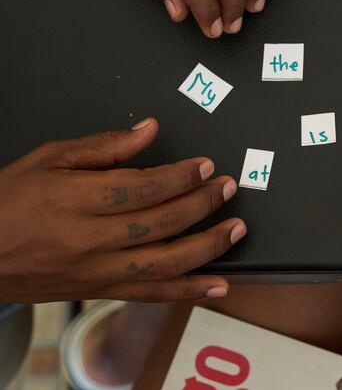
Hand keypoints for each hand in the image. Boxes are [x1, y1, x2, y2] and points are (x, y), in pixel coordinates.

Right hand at [0, 118, 245, 302]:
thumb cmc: (6, 203)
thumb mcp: (47, 159)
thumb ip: (104, 146)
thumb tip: (148, 130)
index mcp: (74, 200)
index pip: (144, 188)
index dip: (182, 176)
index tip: (207, 166)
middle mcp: (88, 240)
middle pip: (161, 223)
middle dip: (203, 204)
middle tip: (229, 187)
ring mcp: (94, 271)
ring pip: (164, 263)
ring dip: (208, 247)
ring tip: (237, 230)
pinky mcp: (97, 291)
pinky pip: (150, 294)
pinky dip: (188, 291)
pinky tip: (217, 284)